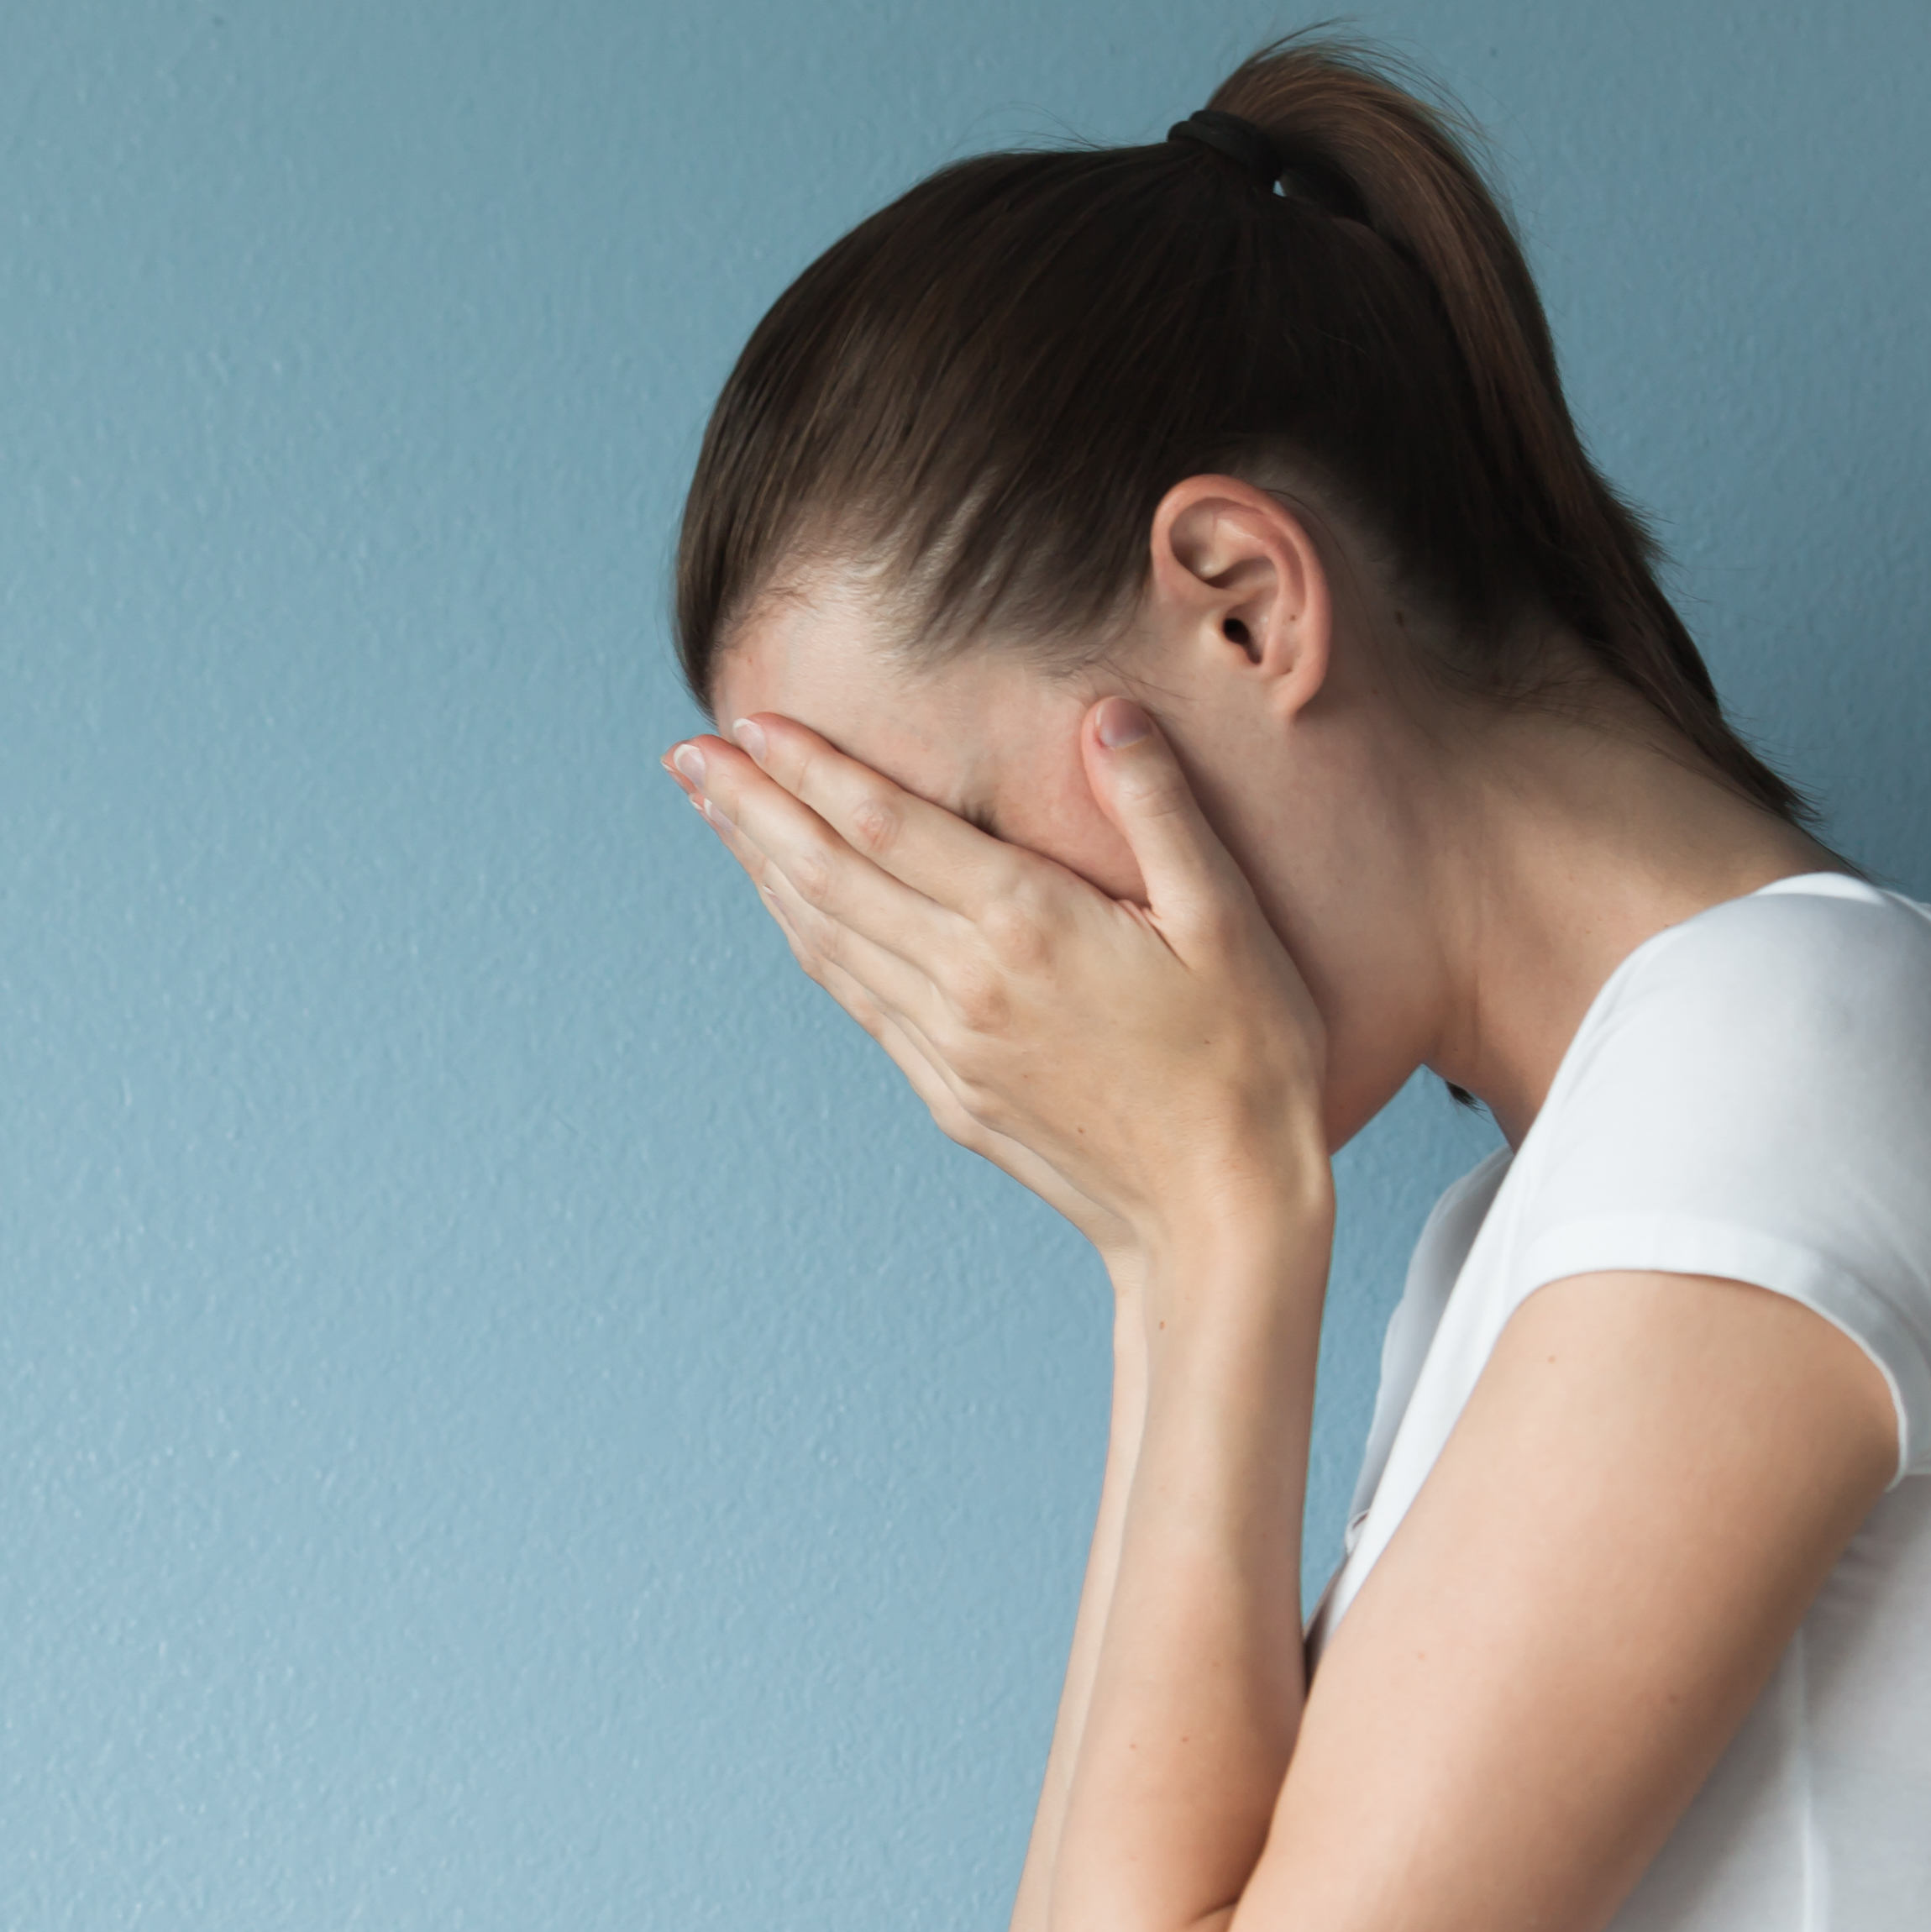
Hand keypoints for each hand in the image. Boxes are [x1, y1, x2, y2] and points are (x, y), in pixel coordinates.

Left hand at [671, 701, 1331, 1267]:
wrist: (1218, 1214)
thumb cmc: (1245, 1061)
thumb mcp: (1228, 922)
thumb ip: (1158, 811)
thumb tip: (1106, 717)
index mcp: (1028, 927)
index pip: (888, 827)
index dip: (813, 771)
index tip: (750, 723)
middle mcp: (967, 984)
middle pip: (829, 878)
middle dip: (750, 810)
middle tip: (684, 756)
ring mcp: (947, 1046)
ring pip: (828, 940)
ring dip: (763, 871)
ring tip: (717, 814)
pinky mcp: (948, 1092)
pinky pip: (857, 999)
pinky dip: (810, 941)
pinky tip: (792, 910)